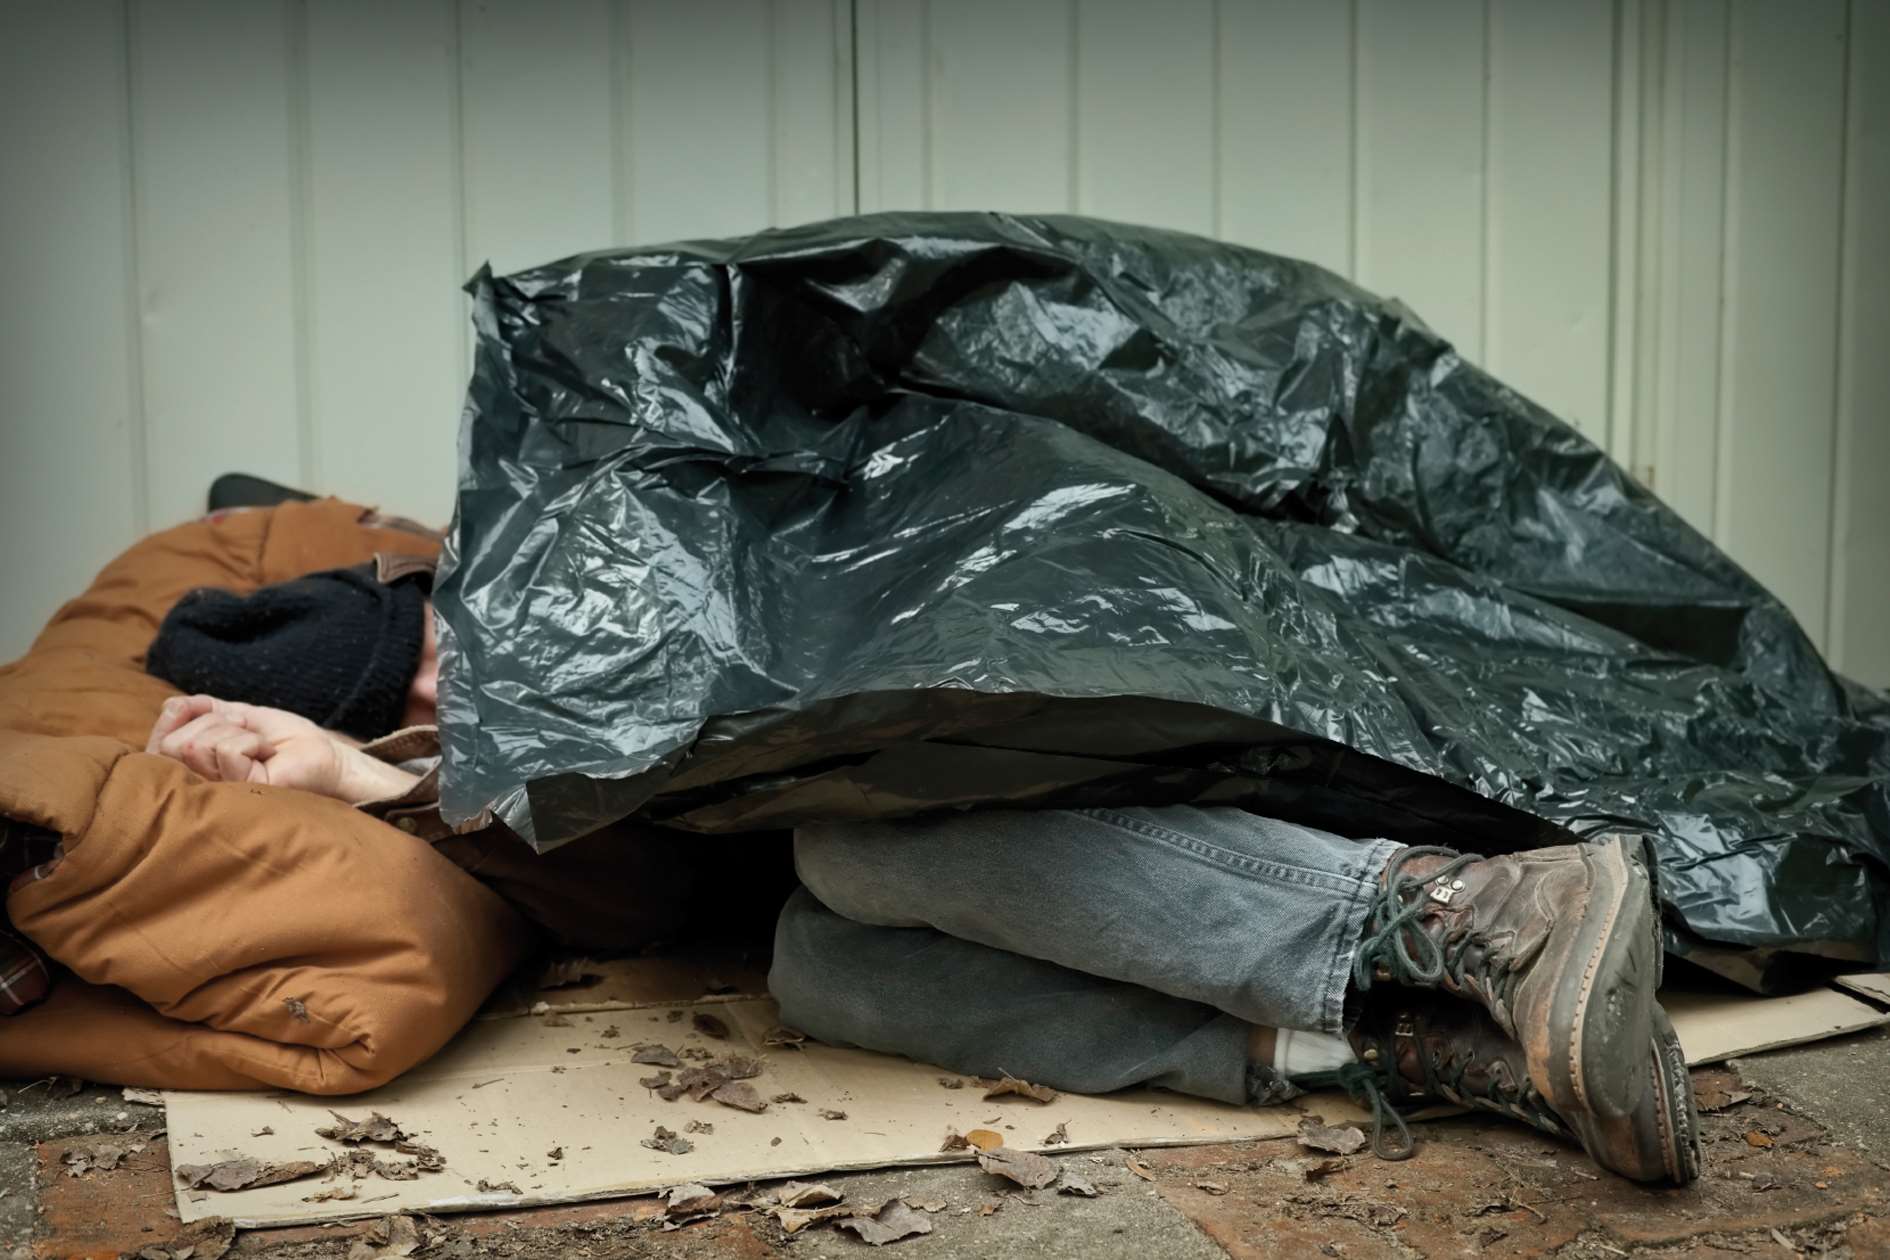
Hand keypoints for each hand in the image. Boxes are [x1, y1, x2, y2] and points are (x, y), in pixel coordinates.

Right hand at [145, 696, 415, 803]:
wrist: (326, 756)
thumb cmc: (286, 741)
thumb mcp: (240, 715)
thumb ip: (204, 709)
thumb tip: (171, 705)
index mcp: (195, 766)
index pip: (159, 741)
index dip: (177, 716)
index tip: (216, 714)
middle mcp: (201, 783)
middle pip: (175, 743)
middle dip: (215, 723)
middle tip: (246, 735)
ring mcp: (219, 791)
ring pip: (199, 744)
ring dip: (237, 732)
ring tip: (259, 746)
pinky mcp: (241, 791)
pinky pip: (227, 751)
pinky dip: (250, 741)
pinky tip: (266, 754)